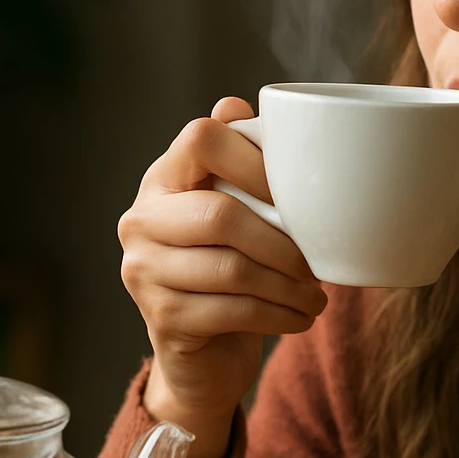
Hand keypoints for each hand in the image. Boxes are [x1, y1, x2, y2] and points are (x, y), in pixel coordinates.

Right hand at [117, 97, 326, 457]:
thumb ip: (237, 161)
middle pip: (221, 214)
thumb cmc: (227, 265)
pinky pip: (235, 311)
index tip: (297, 193)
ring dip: (290, 285)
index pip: (202, 139)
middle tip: (317, 261)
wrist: (201, 353)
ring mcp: (144, 272)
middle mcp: (142, 220)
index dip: (257, 160)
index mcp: (162, 179)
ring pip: (233, 270)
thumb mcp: (234, 209)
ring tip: (317, 294)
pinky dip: (280, 315)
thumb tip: (235, 104)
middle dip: (283, 241)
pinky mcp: (162, 320)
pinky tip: (301, 317)